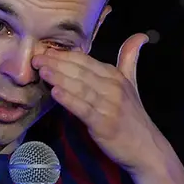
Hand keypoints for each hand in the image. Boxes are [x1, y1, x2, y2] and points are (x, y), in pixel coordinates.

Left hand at [33, 33, 166, 173]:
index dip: (65, 55)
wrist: (146, 148)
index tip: (45, 51)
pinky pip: (84, 109)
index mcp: (116, 76)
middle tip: (36, 59)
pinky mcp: (104, 124)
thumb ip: (130, 58)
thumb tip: (141, 35)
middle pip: (81, 71)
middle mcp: (113, 88)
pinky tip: (56, 92)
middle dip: (57, 64)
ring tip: (43, 71)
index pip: (86, 61)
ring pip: (81, 88)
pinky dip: (69, 100)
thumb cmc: (133, 117)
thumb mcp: (132, 83)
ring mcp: (109, 106)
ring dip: (60, 78)